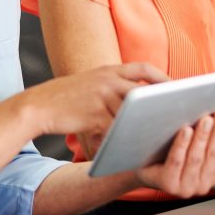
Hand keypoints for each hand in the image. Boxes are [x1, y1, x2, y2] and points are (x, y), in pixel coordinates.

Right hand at [23, 62, 167, 137]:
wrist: (38, 106)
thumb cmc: (66, 99)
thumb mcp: (91, 83)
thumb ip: (113, 86)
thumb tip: (138, 99)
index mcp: (108, 69)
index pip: (143, 68)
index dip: (163, 77)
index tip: (176, 86)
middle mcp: (107, 79)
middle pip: (143, 91)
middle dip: (160, 103)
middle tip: (176, 114)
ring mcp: (100, 96)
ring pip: (131, 113)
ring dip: (144, 125)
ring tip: (158, 135)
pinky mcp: (94, 115)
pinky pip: (116, 128)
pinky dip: (124, 138)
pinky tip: (132, 146)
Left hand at [135, 108, 214, 197]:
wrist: (142, 162)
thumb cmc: (176, 152)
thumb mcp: (205, 151)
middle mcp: (203, 186)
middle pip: (214, 155)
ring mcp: (185, 187)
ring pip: (197, 158)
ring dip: (203, 138)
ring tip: (205, 118)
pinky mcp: (167, 185)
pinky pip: (177, 162)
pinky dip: (182, 145)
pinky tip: (186, 129)